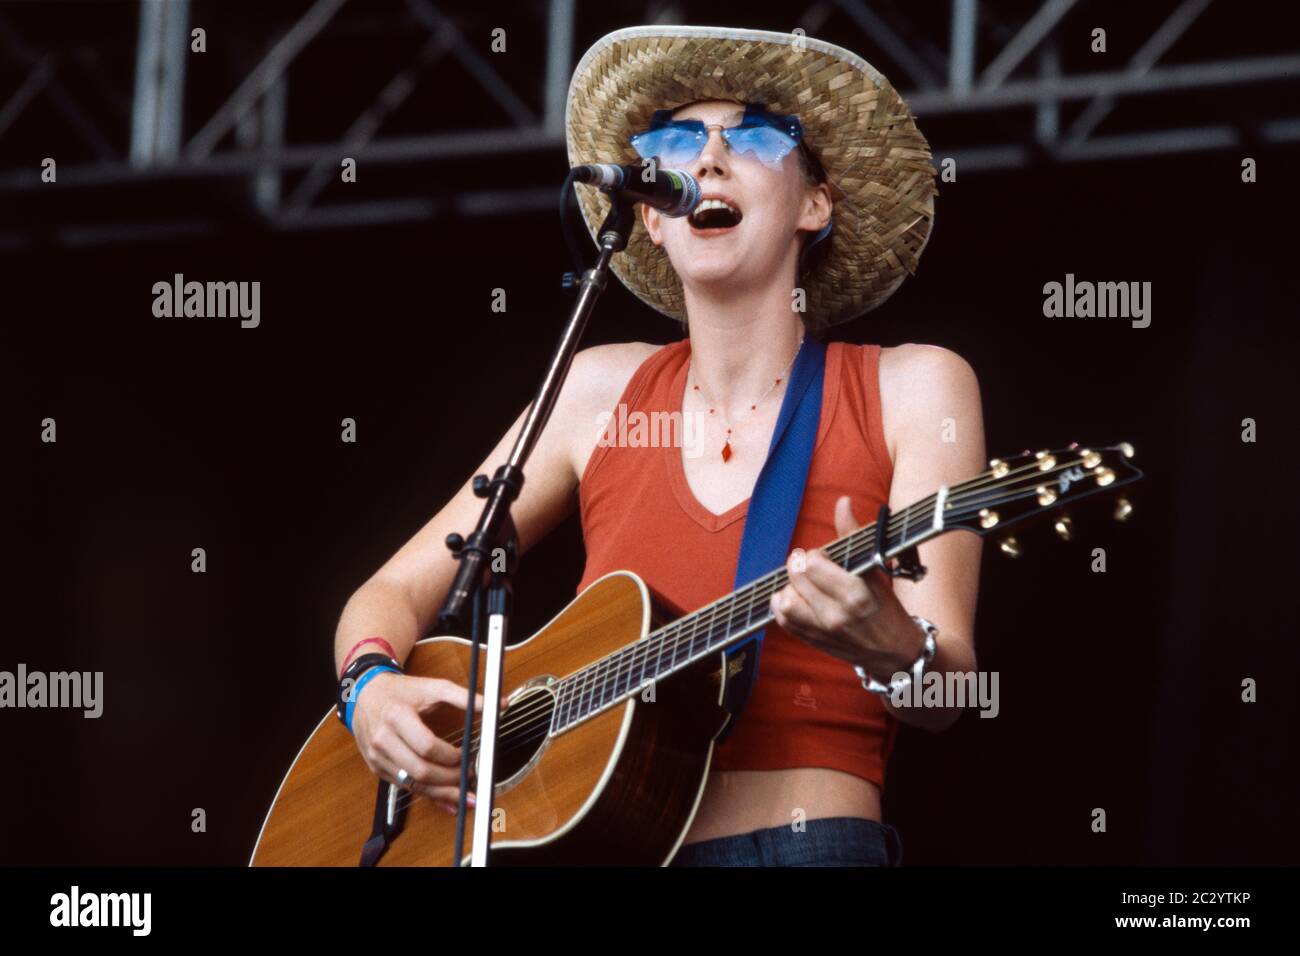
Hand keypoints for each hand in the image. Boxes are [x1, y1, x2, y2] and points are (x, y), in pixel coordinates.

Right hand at [350, 672, 495, 814]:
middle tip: (470, 776)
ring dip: (441, 793)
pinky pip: (405, 788)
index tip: (467, 756)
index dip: (451, 756)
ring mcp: (377, 757)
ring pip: (413, 785)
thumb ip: (466, 698)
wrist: (365, 694)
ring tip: (465, 795)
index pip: (427, 746)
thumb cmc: (402, 691)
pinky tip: (446, 799)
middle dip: (449, 779)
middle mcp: (383, 740)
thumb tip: (498, 706)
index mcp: (396, 716)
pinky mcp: (377, 768)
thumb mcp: (433, 687)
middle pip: (420, 771)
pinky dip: (428, 795)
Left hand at [770, 495, 924, 679]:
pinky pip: (782, 619)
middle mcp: (835, 615)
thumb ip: (852, 535)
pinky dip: (784, 605)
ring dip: (791, 587)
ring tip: (807, 586)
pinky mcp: (812, 641)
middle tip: (817, 570)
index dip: (816, 555)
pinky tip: (799, 599)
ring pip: (784, 601)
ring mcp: (822, 631)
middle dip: (802, 567)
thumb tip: (842, 502)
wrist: (894, 652)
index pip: (812, 563)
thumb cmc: (886, 607)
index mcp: (854, 594)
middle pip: (796, 577)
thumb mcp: (874, 570)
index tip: (828, 558)